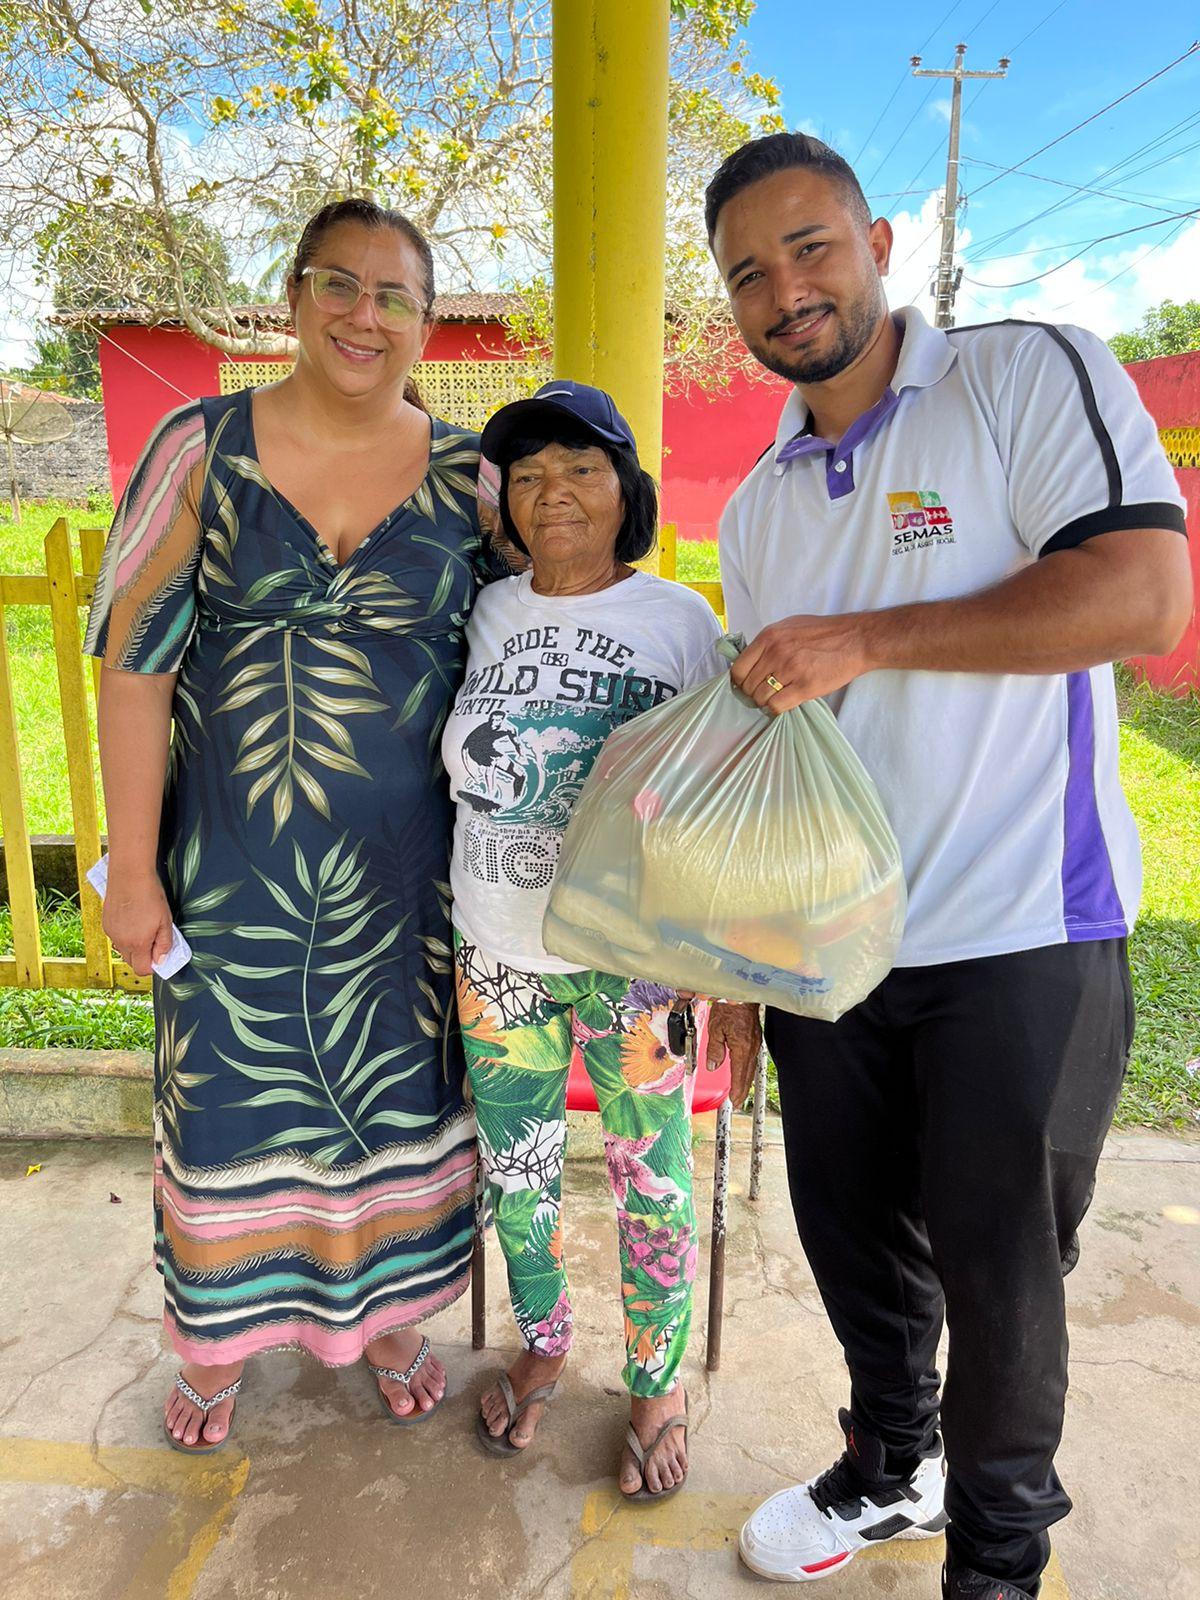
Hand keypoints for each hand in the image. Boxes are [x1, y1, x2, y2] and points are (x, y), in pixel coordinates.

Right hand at [101, 868, 173, 976]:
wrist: (129, 875)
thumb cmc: (150, 895)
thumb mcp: (165, 920)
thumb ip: (165, 944)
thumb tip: (160, 961)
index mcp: (137, 943)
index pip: (142, 969)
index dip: (152, 965)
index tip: (159, 954)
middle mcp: (121, 941)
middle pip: (131, 961)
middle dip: (143, 956)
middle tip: (153, 938)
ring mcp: (111, 932)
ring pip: (123, 949)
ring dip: (133, 944)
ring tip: (142, 925)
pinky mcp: (105, 923)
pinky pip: (116, 936)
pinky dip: (124, 934)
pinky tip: (131, 918)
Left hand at [705, 1002, 762, 1108]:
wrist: (742, 993)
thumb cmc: (730, 1006)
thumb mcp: (715, 1028)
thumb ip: (714, 1049)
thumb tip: (712, 1066)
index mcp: (742, 1048)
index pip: (740, 1074)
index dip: (737, 1090)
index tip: (733, 1101)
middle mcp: (751, 1047)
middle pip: (748, 1074)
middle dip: (742, 1089)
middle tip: (737, 1101)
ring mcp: (755, 1042)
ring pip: (751, 1066)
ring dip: (746, 1080)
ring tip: (740, 1090)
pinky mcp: (755, 1036)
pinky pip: (752, 1057)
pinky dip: (748, 1068)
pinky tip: (744, 1070)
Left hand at [731, 614, 871, 712]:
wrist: (855, 639)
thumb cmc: (824, 633)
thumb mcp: (789, 626)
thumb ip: (769, 642)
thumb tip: (750, 660)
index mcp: (769, 636)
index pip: (739, 668)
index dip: (740, 681)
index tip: (747, 685)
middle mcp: (776, 652)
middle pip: (748, 686)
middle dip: (753, 694)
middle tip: (764, 694)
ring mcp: (790, 669)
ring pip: (760, 698)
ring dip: (765, 702)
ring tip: (776, 698)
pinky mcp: (805, 686)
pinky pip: (777, 706)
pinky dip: (776, 709)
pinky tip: (784, 703)